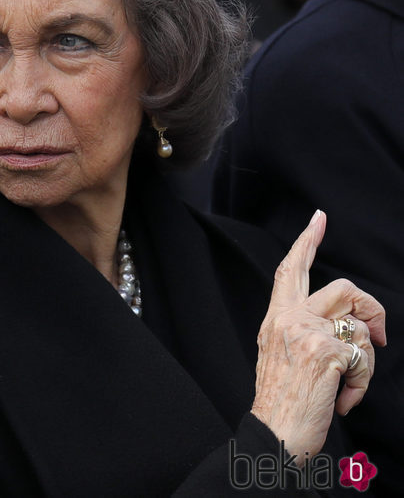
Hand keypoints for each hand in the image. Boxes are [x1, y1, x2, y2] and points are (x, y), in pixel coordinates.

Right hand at [250, 210, 385, 462]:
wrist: (274, 433)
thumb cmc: (281, 403)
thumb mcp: (283, 357)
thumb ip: (305, 333)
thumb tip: (350, 329)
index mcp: (275, 319)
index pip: (290, 271)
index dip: (306, 242)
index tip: (318, 219)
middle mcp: (287, 319)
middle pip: (342, 288)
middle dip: (371, 307)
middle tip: (378, 334)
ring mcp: (306, 333)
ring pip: (359, 322)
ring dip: (366, 357)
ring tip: (348, 383)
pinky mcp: (326, 351)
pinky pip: (364, 358)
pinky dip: (362, 384)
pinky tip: (344, 399)